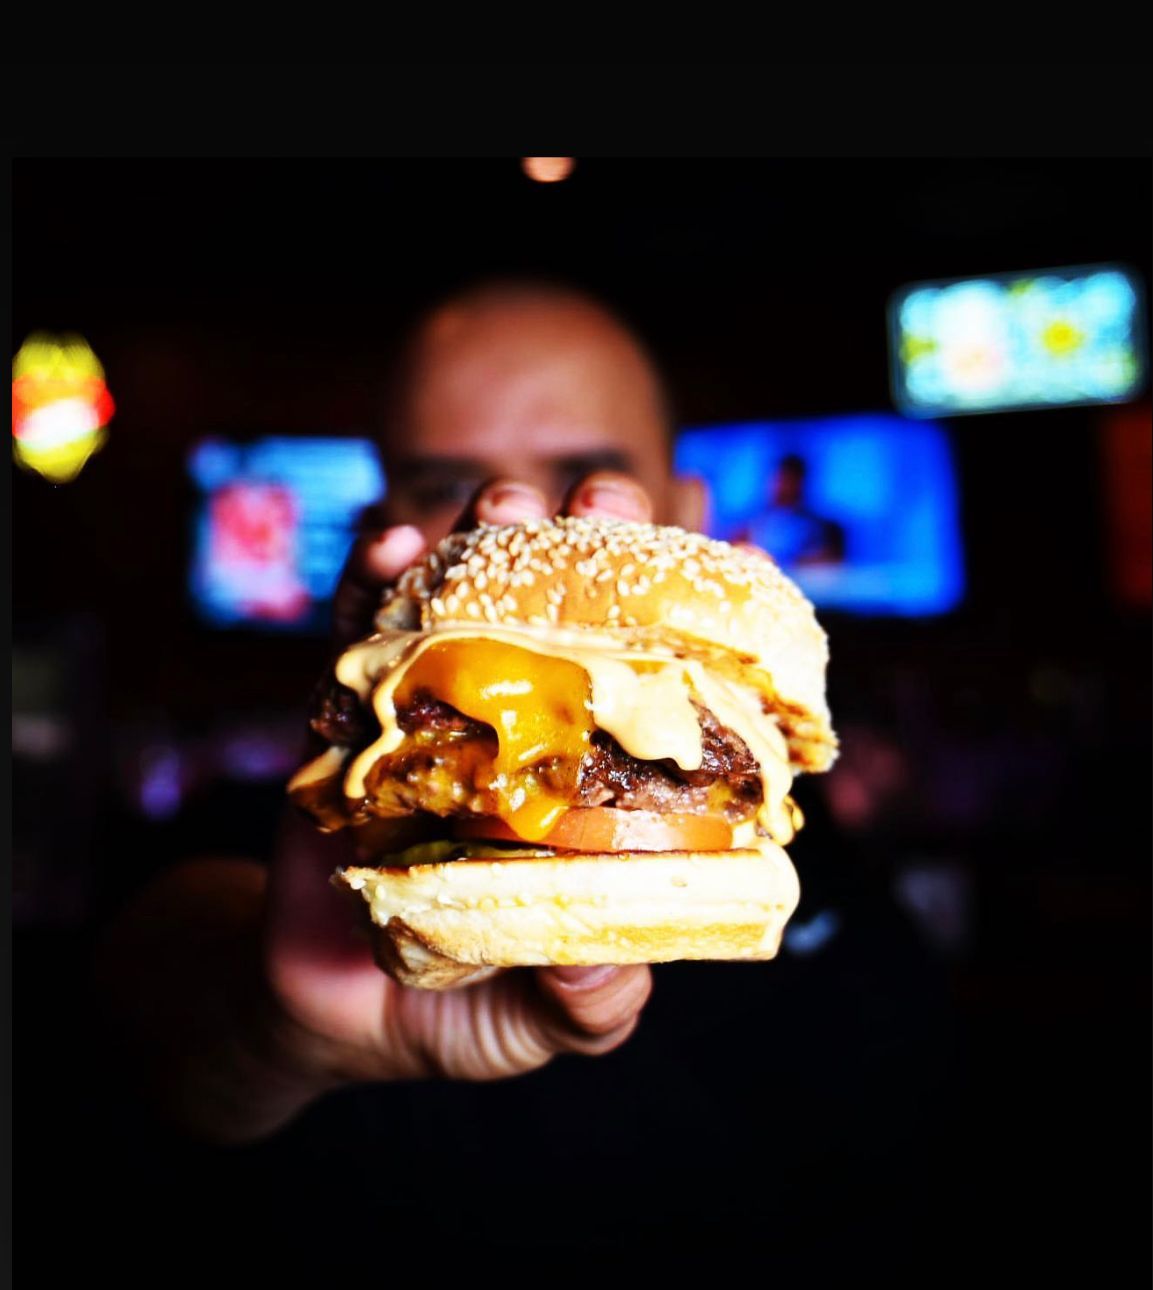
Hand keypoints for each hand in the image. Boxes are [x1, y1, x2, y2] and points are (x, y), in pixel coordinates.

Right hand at [261, 472, 655, 1091]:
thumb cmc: (465, 1007)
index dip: (683, 606)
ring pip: (466, 596)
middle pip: (564, 610)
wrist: (328, 1009)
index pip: (651, 675)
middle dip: (589, 541)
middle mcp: (522, 725)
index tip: (718, 534)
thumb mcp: (548, 1022)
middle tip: (603, 497)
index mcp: (589, 781)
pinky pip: (354, 629)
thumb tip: (594, 967)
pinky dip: (371, 580)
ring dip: (486, 535)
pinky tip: (392, 549)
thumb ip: (587, 1005)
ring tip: (502, 503)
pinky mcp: (349, 709)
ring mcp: (436, 706)